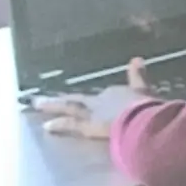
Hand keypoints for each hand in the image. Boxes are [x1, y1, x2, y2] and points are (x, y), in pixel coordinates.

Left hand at [33, 71, 147, 141]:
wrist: (142, 119)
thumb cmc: (148, 107)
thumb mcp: (146, 90)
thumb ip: (139, 76)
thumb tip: (137, 59)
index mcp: (117, 93)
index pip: (105, 96)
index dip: (97, 99)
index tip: (90, 101)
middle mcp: (101, 100)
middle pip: (79, 99)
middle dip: (62, 99)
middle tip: (41, 99)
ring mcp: (92, 112)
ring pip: (68, 107)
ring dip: (52, 105)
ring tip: (37, 104)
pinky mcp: (87, 126)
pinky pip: (70, 124)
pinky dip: (59, 124)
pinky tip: (46, 126)